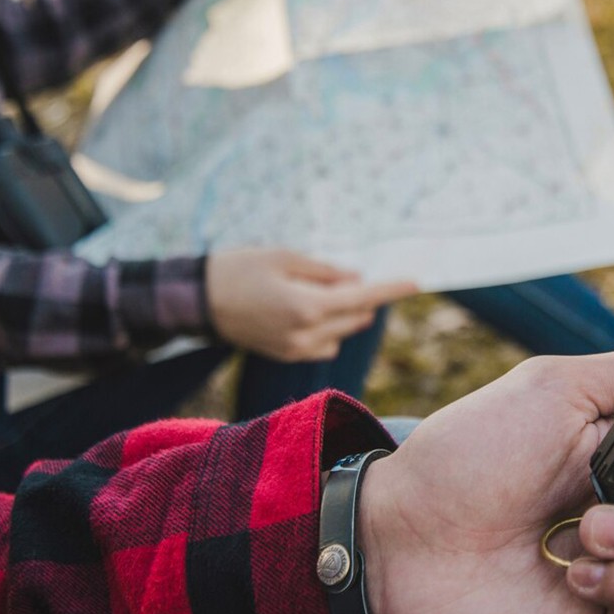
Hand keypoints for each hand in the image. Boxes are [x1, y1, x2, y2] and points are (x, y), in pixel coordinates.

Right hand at [205, 249, 415, 361]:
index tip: (416, 282)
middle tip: (340, 274)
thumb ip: (327, 271)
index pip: (363, 298)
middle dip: (360, 296)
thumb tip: (357, 281)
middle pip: (357, 316)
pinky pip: (325, 345)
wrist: (197, 300)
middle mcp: (307, 334)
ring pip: (342, 331)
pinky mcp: (287, 356)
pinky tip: (305, 310)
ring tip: (310, 289)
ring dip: (343, 311)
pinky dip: (328, 327)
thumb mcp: (285, 257)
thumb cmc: (240, 268)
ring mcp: (297, 350)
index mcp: (308, 306)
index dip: (391, 289)